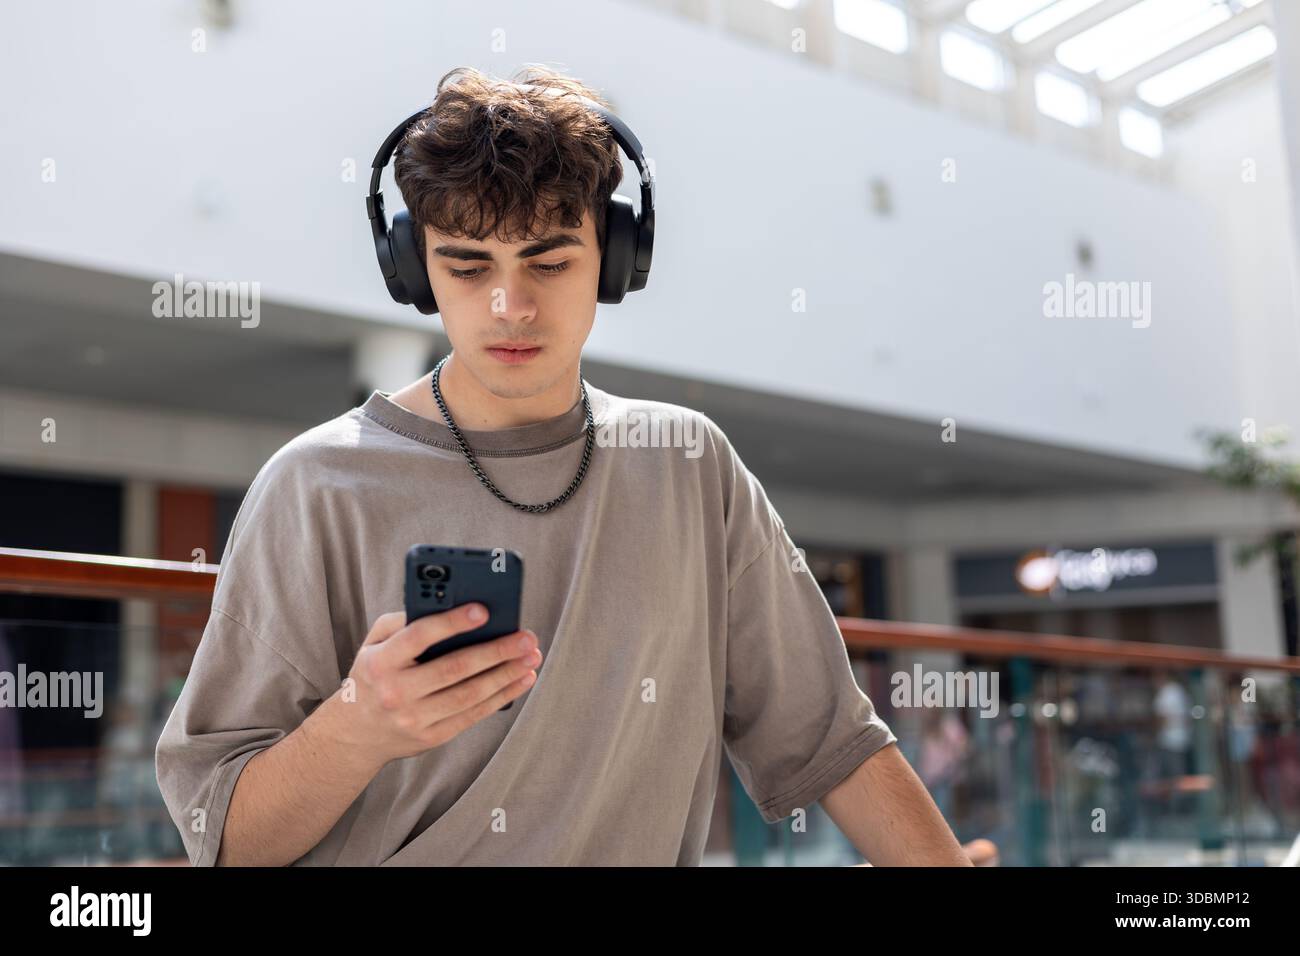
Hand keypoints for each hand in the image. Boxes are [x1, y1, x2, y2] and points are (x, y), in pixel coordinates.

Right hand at [341, 604, 540, 763]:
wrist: (355, 734)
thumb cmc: (373, 676)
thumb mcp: (373, 643)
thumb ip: (403, 622)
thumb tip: (449, 607)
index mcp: (380, 662)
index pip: (418, 636)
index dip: (452, 623)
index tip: (483, 610)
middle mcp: (396, 692)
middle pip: (454, 668)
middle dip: (496, 651)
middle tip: (526, 637)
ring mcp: (414, 718)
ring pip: (469, 694)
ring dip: (507, 674)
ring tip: (531, 657)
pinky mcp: (432, 737)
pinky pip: (473, 715)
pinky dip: (502, 696)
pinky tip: (522, 680)